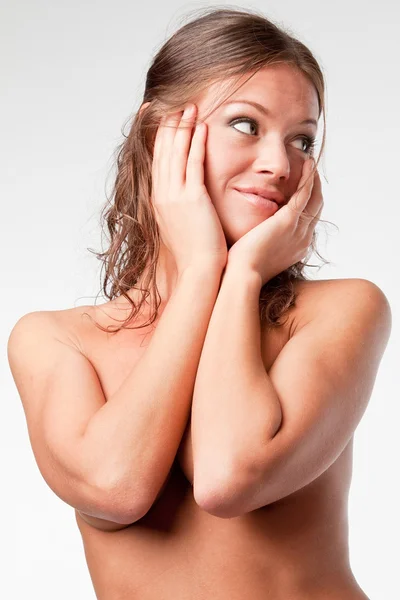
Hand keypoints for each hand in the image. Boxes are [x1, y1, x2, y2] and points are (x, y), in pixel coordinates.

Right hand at [151, 104, 227, 274]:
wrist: (200, 272)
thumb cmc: (196, 254)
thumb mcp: (183, 227)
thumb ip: (182, 209)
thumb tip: (188, 201)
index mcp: (159, 202)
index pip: (157, 162)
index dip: (159, 139)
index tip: (159, 119)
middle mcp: (162, 196)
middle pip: (162, 153)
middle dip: (167, 126)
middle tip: (171, 103)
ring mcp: (175, 196)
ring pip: (175, 154)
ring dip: (182, 128)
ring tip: (189, 106)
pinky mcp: (192, 199)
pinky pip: (193, 163)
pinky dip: (196, 143)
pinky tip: (201, 126)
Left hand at [226, 158, 322, 285]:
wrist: (241, 275)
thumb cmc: (241, 268)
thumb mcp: (257, 253)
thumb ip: (260, 241)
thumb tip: (252, 236)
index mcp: (296, 247)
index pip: (308, 220)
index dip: (308, 202)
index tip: (304, 188)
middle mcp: (303, 238)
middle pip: (316, 208)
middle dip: (316, 188)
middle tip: (311, 170)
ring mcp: (298, 229)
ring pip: (314, 198)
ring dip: (314, 179)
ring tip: (310, 162)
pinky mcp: (289, 220)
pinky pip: (305, 193)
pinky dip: (308, 177)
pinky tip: (307, 163)